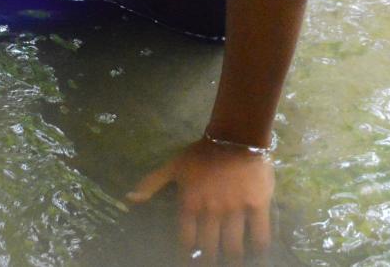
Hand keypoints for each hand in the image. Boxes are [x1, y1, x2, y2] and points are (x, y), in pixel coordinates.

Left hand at [126, 138, 273, 261]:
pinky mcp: (257, 206)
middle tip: (210, 265)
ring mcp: (235, 210)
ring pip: (233, 247)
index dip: (187, 256)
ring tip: (233, 264)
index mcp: (190, 204)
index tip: (189, 261)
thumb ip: (152, 183)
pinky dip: (258, 248)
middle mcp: (211, 212)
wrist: (235, 136)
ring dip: (233, 260)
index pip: (186, 241)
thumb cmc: (202, 153)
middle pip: (209, 249)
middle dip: (209, 262)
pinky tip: (257, 254)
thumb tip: (129, 199)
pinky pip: (259, 235)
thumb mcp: (173, 166)